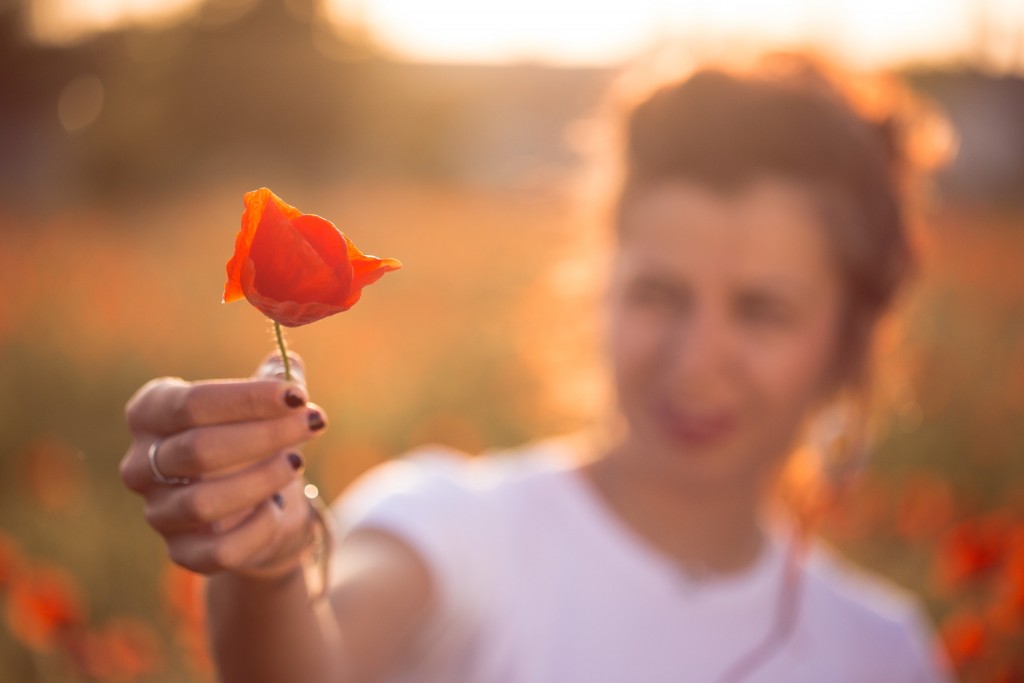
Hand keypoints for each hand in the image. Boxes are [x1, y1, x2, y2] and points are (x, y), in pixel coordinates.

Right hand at [120, 353, 327, 577]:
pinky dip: (257, 529)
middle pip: (198, 449)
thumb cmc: (255, 441)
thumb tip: (290, 363)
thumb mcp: (265, 406)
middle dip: (265, 434)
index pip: (190, 403)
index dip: (247, 398)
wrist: (260, 507)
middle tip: (314, 422)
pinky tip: (277, 508)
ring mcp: (158, 513)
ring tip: (297, 462)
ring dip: (262, 479)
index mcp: (151, 414)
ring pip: (203, 503)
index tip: (297, 395)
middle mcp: (140, 465)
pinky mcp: (182, 553)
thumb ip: (278, 382)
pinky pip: (220, 550)